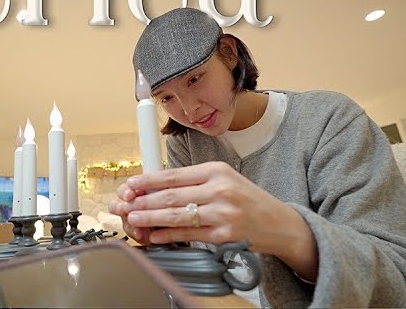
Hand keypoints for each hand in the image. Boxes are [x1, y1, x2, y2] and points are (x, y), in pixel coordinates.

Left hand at [109, 162, 316, 273]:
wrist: (280, 223)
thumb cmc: (248, 200)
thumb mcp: (223, 179)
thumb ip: (192, 181)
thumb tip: (154, 186)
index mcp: (215, 170)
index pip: (172, 175)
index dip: (147, 181)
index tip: (129, 184)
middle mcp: (219, 189)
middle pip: (171, 196)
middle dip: (143, 201)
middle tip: (124, 204)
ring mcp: (223, 213)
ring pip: (177, 215)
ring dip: (150, 218)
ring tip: (133, 218)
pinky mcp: (225, 235)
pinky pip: (189, 235)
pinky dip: (169, 235)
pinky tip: (155, 235)